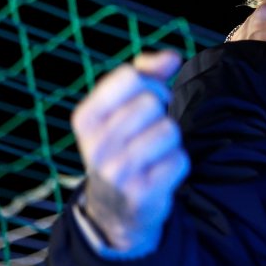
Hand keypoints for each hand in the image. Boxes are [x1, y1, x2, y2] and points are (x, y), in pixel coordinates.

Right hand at [71, 50, 188, 251]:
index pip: (129, 77)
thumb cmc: (123, 144)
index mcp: (85, 118)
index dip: (149, 84)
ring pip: (169, 130)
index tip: (146, 101)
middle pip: (151, 103)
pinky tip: (160, 172)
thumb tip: (171, 57)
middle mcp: (95, 146)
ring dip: (171, 140)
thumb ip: (146, 73)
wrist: (115, 207)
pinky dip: (177, 163)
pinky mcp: (141, 194)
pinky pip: (180, 160)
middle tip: (149, 132)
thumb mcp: (121, 107)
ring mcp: (116, 172)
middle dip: (160, 113)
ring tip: (154, 153)